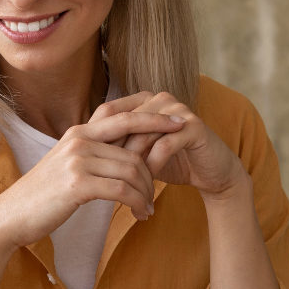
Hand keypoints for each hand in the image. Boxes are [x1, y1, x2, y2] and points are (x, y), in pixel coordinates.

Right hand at [0, 109, 185, 248]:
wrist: (11, 215)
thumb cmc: (43, 195)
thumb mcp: (68, 165)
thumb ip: (93, 154)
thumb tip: (124, 153)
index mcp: (79, 132)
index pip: (125, 117)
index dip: (155, 118)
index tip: (180, 121)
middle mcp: (80, 140)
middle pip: (134, 148)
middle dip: (154, 170)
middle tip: (162, 188)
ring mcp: (78, 160)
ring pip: (131, 171)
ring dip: (146, 193)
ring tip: (147, 208)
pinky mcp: (78, 184)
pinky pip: (122, 190)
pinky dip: (136, 203)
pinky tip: (139, 214)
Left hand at [94, 91, 247, 201]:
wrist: (211, 172)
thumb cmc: (171, 162)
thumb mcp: (139, 152)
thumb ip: (115, 145)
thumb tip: (77, 152)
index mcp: (142, 100)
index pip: (108, 114)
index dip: (95, 139)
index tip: (86, 166)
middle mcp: (158, 98)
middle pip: (123, 125)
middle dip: (113, 156)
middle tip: (100, 182)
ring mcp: (177, 109)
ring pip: (142, 137)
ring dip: (132, 166)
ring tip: (124, 190)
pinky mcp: (192, 126)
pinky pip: (164, 146)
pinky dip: (152, 168)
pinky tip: (146, 188)